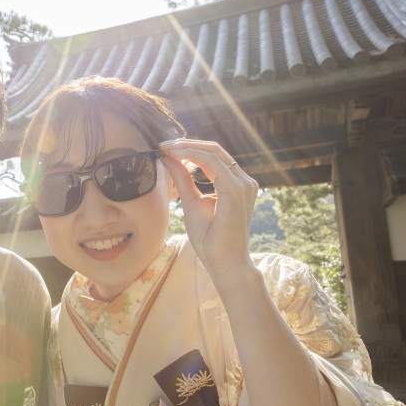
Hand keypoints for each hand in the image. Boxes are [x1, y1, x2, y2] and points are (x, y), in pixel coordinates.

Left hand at [159, 139, 257, 286]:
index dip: (189, 149)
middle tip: (163, 144)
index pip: (213, 157)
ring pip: (214, 151)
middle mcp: (243, 181)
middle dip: (186, 144)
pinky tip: (174, 155)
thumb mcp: (191, 202)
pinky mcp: (236, 188)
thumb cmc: (209, 238)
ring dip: (187, 146)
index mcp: (235, 184)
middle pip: (214, 150)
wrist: (223, 261)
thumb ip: (182, 179)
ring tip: (165, 148)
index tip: (165, 149)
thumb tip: (168, 158)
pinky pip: (212, 161)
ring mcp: (243, 183)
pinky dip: (192, 154)